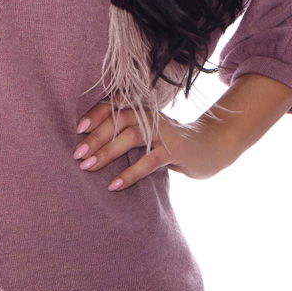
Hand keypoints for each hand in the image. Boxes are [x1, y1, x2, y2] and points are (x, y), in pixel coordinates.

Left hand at [72, 99, 239, 189]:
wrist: (214, 147)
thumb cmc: (173, 144)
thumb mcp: (150, 135)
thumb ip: (128, 135)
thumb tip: (92, 147)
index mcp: (143, 111)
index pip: (115, 106)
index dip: (95, 114)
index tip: (77, 129)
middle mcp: (151, 116)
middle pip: (119, 120)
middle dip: (95, 137)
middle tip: (77, 155)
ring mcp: (164, 132)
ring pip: (131, 137)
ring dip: (107, 152)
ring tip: (88, 167)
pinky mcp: (176, 149)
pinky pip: (149, 160)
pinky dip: (130, 173)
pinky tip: (114, 185)